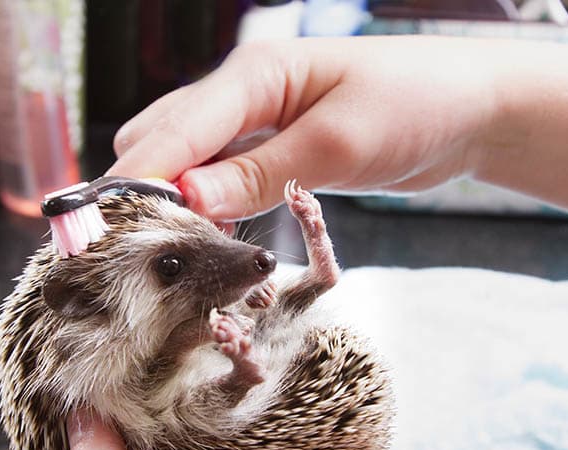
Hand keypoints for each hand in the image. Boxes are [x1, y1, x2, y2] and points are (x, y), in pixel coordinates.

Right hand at [108, 36, 497, 219]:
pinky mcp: (269, 151)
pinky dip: (206, 209)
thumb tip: (186, 198)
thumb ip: (259, 172)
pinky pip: (217, 179)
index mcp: (252, 75)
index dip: (134, 183)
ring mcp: (252, 123)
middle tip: (142, 255)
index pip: (171, 131)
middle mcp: (240, 94)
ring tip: (170, 256)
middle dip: (143, 195)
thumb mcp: (337, 144)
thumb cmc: (414, 108)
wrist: (469, 110)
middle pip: (159, 143)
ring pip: (183, 163)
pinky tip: (212, 240)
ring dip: (173, 205)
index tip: (98, 232)